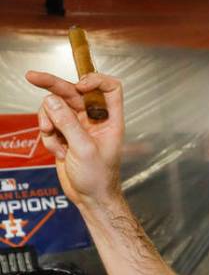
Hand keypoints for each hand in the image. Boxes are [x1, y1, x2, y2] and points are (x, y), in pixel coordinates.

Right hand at [26, 71, 124, 205]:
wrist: (91, 198)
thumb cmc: (99, 178)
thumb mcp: (84, 150)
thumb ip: (67, 124)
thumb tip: (51, 100)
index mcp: (110, 120)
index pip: (109, 88)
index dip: (95, 80)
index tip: (79, 86)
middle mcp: (94, 119)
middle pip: (73, 91)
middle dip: (53, 85)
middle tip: (33, 76)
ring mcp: (77, 126)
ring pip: (56, 107)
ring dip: (49, 121)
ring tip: (53, 137)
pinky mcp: (64, 134)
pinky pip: (49, 123)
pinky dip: (48, 136)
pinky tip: (58, 151)